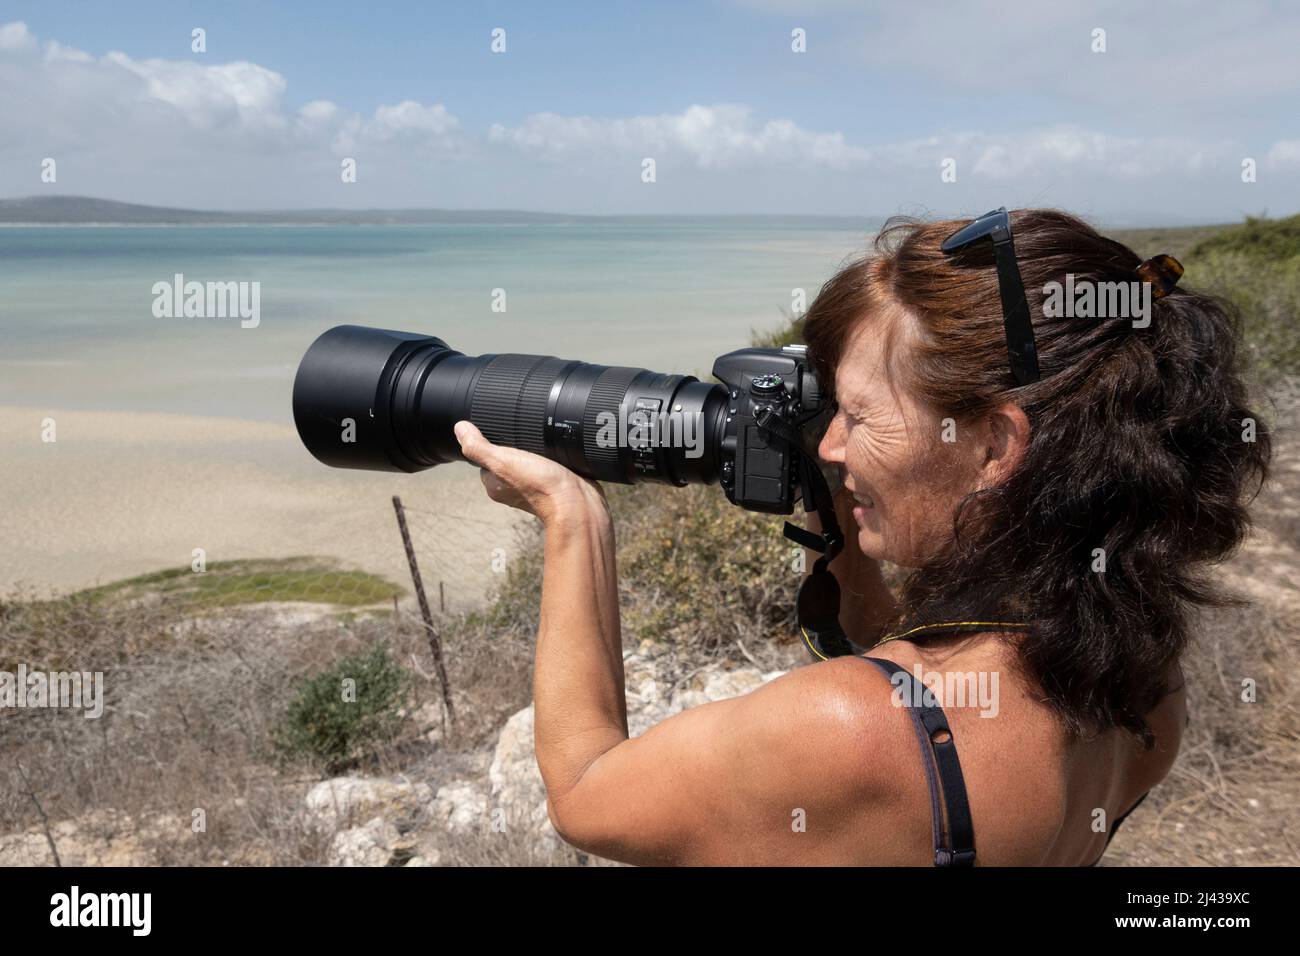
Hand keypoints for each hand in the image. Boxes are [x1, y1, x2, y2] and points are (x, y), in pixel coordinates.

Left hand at [453, 421, 607, 524]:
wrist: (578, 503)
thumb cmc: (541, 486)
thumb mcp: (503, 461)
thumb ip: (479, 447)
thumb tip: (459, 428)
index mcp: (495, 483)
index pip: (485, 454)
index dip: (494, 440)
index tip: (506, 433)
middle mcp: (512, 486)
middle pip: (508, 454)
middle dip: (517, 443)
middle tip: (528, 440)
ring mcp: (533, 484)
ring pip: (528, 457)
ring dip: (535, 448)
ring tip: (542, 445)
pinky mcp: (552, 481)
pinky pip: (546, 462)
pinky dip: (550, 455)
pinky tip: (555, 452)